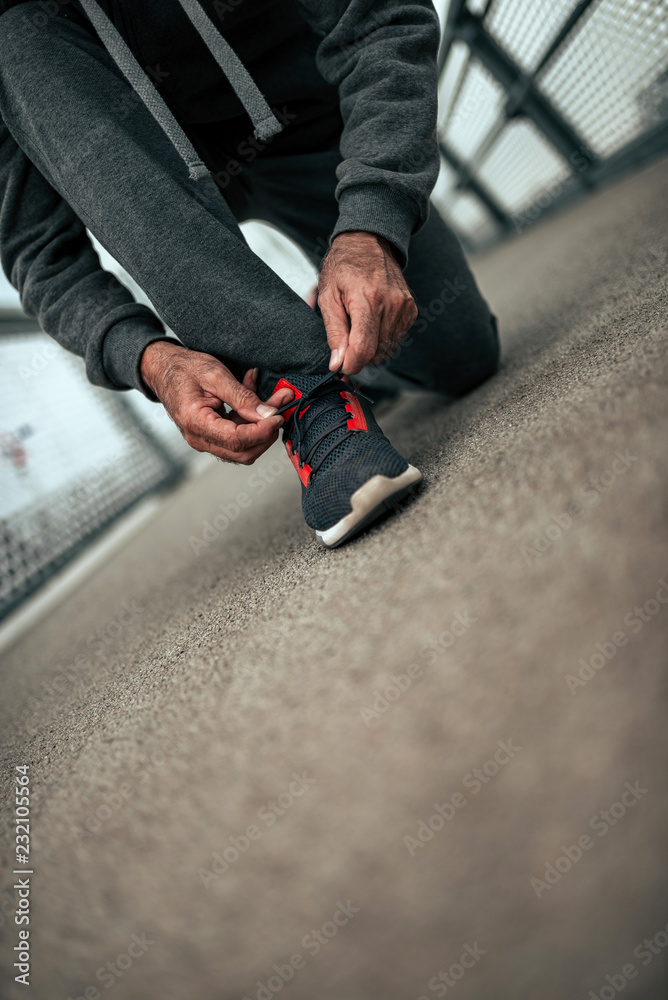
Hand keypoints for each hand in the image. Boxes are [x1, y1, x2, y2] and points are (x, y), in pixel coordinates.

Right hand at [139, 341, 292, 464]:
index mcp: (196, 423)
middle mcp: (199, 439)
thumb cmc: (184, 369)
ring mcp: (205, 440)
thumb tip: (268, 415)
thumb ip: (243, 397)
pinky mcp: (211, 436)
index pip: (237, 440)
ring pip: (244, 448)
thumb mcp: (215, 375)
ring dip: (263, 426)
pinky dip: (252, 422)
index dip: (263, 430)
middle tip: (281, 407)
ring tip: (273, 398)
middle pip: (244, 452)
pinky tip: (255, 399)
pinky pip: (238, 438)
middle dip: (267, 432)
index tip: (278, 415)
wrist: (163, 369)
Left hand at [317, 231, 417, 374]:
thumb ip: (334, 332)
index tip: (340, 363)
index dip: (350, 364)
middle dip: (357, 354)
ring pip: (386, 350)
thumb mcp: (327, 296)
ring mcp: (405, 308)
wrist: (368, 242)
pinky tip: (372, 321)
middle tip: (345, 337)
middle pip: (375, 353)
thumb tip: (338, 363)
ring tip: (358, 325)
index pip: (364, 349)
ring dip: (370, 347)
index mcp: (368, 299)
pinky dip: (381, 339)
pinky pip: (395, 339)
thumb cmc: (343, 267)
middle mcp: (392, 304)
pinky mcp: (411, 311)